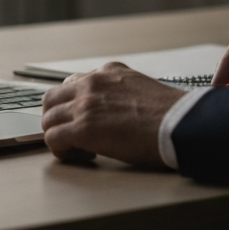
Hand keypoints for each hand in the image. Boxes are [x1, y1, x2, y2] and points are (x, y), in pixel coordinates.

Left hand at [41, 62, 184, 166]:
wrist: (180, 123)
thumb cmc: (170, 114)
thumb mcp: (141, 89)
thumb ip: (121, 93)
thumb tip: (116, 112)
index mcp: (108, 72)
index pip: (73, 84)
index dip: (74, 105)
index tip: (86, 121)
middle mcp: (92, 83)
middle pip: (52, 98)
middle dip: (57, 118)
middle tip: (73, 136)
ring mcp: (85, 104)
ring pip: (48, 119)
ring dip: (59, 136)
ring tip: (81, 150)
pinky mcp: (84, 128)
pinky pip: (53, 139)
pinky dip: (62, 151)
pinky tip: (85, 157)